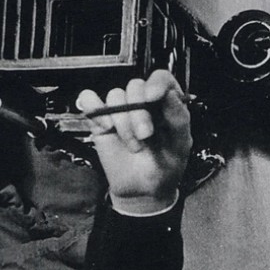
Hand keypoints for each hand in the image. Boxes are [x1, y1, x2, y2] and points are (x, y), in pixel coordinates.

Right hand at [77, 70, 192, 213]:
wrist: (144, 191)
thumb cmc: (165, 167)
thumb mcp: (180, 146)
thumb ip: (179, 119)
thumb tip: (170, 94)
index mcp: (166, 104)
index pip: (161, 78)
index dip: (156, 83)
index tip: (153, 97)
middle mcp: (143, 102)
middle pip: (135, 86)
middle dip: (139, 112)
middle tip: (145, 136)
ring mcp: (120, 110)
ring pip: (115, 95)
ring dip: (123, 121)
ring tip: (133, 146)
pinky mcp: (100, 120)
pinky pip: (89, 100)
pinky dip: (94, 108)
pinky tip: (106, 128)